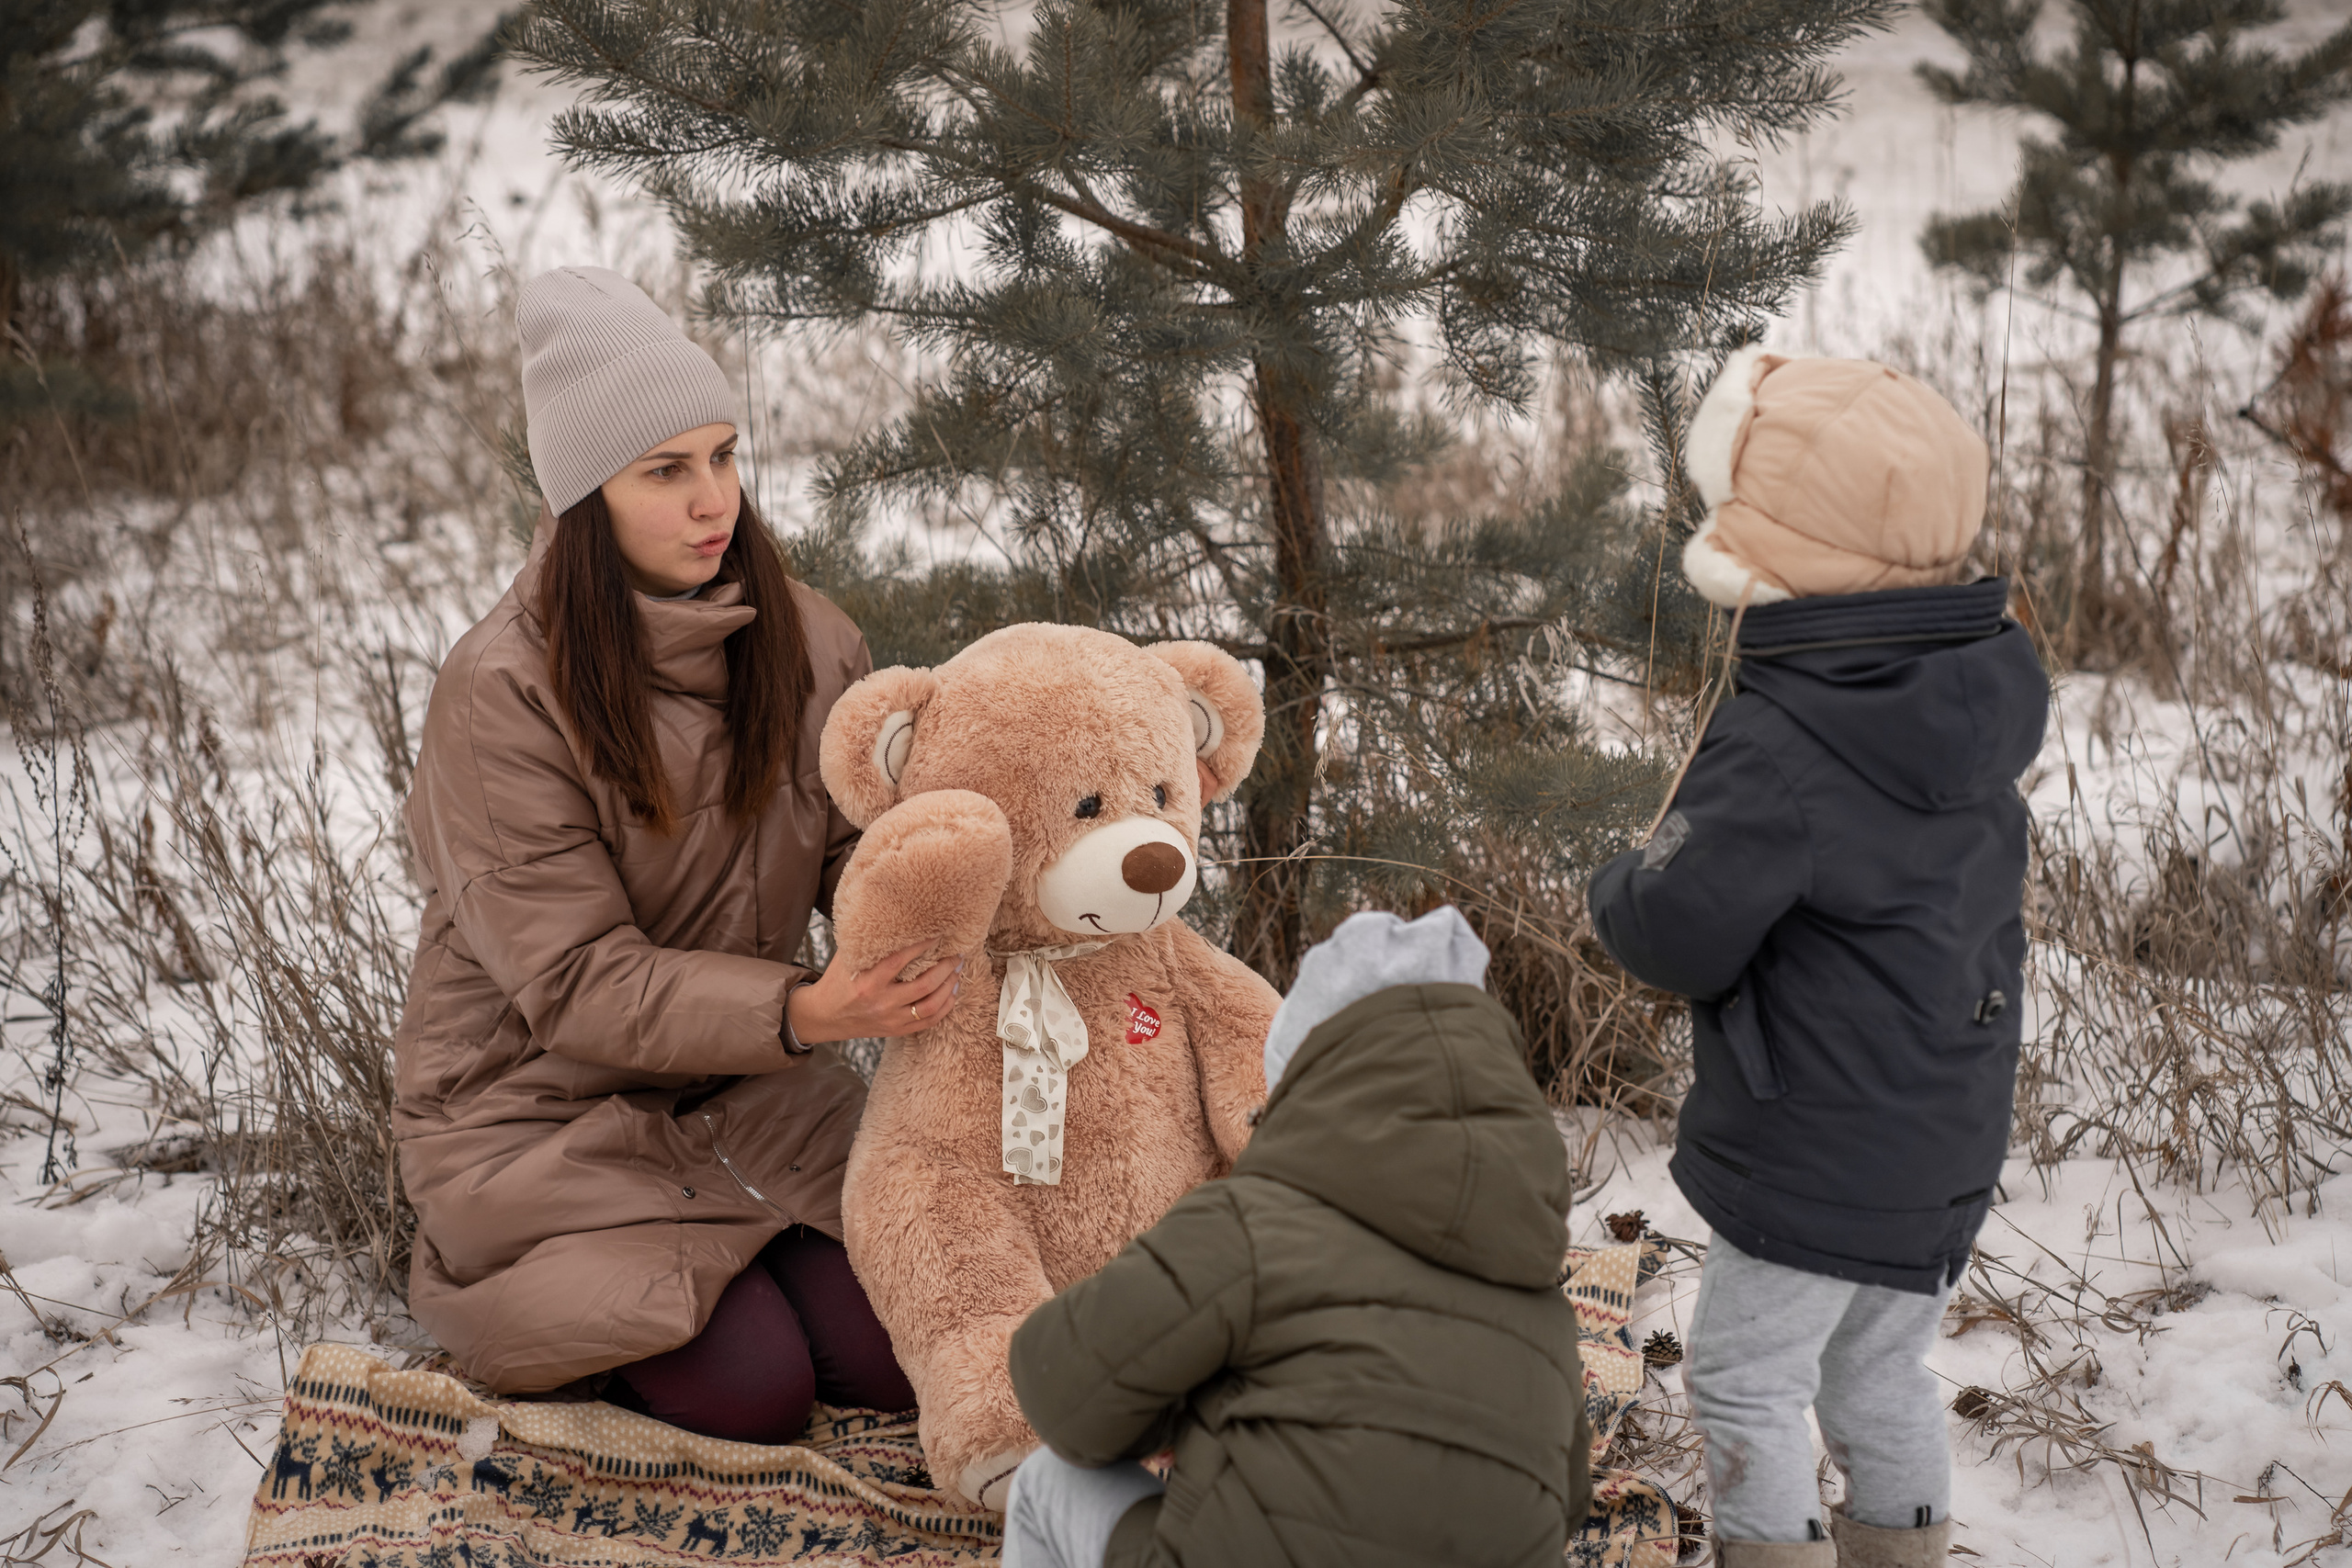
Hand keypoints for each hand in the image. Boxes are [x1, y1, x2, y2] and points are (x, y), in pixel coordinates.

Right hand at [788, 942, 967, 1044]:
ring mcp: (890, 1019)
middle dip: (945, 968)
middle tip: (956, 954)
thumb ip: (869, 942)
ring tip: (958, 972)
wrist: (824, 1016)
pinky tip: (952, 993)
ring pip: (930, 1006)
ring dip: (949, 987)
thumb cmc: (838, 980)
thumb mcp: (848, 957)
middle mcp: (881, 1002)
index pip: (900, 960)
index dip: (922, 945)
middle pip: (924, 985)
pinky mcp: (896, 1030)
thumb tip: (893, 916)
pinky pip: (928, 1022)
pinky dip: (945, 1007)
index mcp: (867, 981)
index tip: (937, 934)